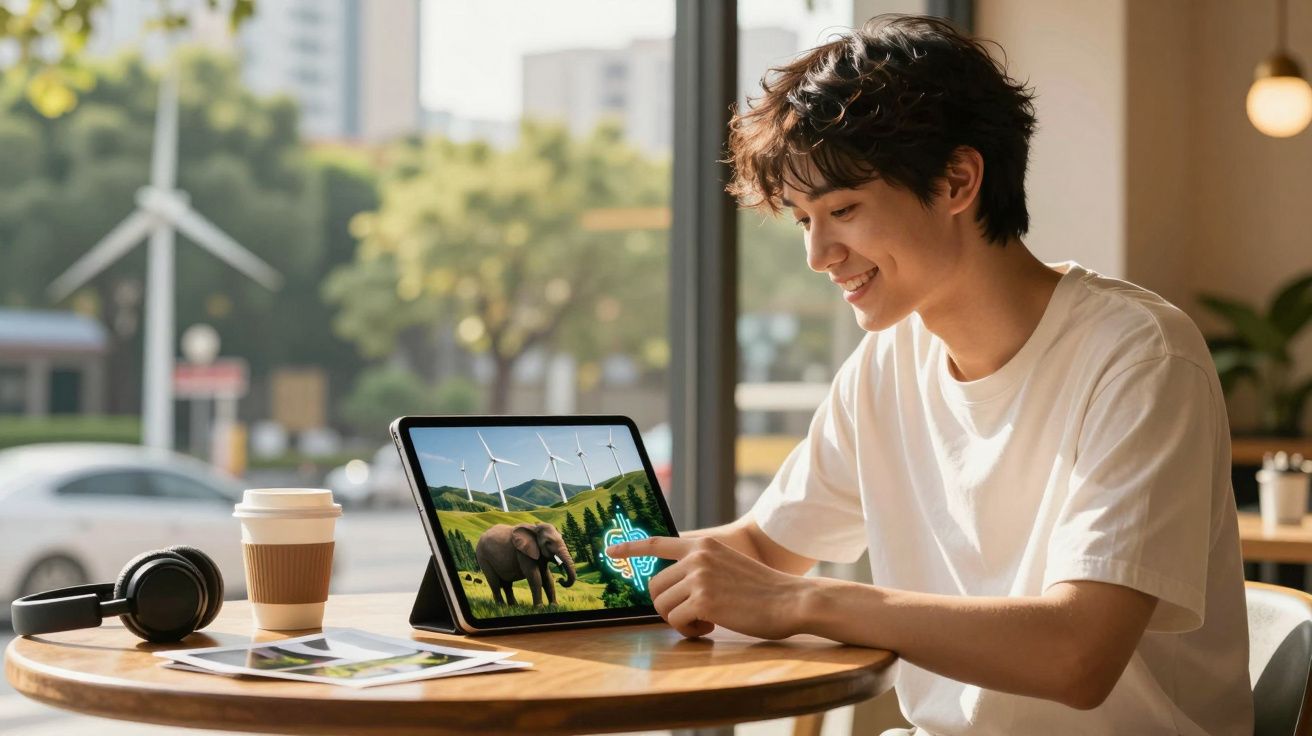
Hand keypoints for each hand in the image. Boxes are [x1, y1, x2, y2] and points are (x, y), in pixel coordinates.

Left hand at [606, 535, 807, 639]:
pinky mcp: (703, 600)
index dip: (630, 547)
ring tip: (707, 622)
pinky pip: (676, 622)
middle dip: (668, 607)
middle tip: (694, 616)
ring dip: (680, 621)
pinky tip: (712, 628)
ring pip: (662, 606)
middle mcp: (697, 557)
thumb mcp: (729, 566)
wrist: (791, 600)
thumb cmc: (765, 591)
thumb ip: (702, 569)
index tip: (610, 552)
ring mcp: (699, 577)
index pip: (657, 542)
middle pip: (654, 587)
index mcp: (703, 545)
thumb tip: (675, 588)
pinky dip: (690, 631)